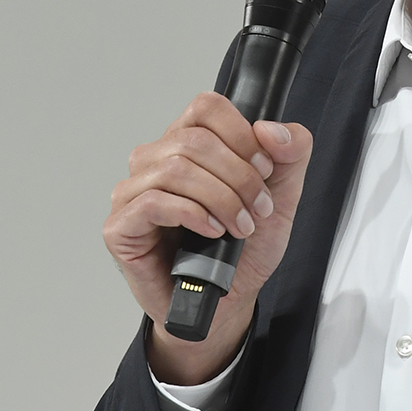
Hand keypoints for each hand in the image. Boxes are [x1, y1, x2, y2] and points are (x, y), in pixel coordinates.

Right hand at [104, 93, 313, 383]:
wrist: (227, 303)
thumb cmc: (242, 251)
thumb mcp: (282, 198)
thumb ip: (290, 155)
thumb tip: (272, 130)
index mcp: (187, 143)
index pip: (206, 107)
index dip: (241, 133)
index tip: (265, 167)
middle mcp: (156, 161)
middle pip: (195, 139)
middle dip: (239, 176)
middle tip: (260, 208)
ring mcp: (133, 192)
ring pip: (175, 168)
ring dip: (220, 198)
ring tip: (239, 226)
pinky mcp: (121, 225)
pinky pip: (152, 202)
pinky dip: (191, 214)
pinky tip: (211, 232)